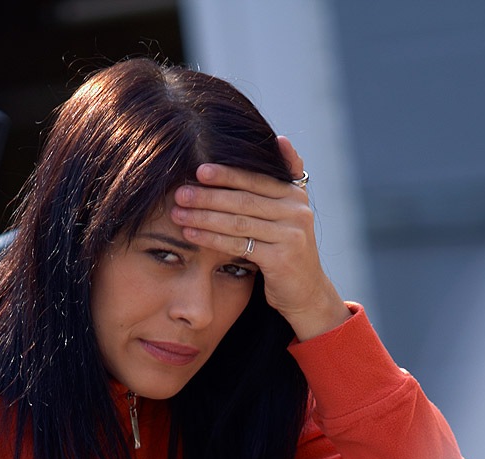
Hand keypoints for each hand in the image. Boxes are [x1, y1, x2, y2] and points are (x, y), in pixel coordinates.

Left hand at [170, 136, 349, 341]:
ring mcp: (291, 235)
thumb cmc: (286, 250)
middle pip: (243, 199)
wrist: (306, 292)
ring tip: (178, 212)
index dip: (227, 174)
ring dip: (204, 216)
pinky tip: (191, 234)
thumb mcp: (287, 214)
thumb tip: (279, 139)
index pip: (255, 178)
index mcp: (295, 194)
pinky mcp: (280, 259)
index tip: (198, 170)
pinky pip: (238, 245)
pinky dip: (211, 239)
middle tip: (180, 193)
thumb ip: (279, 184)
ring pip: (238, 221)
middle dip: (208, 195)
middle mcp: (296, 210)